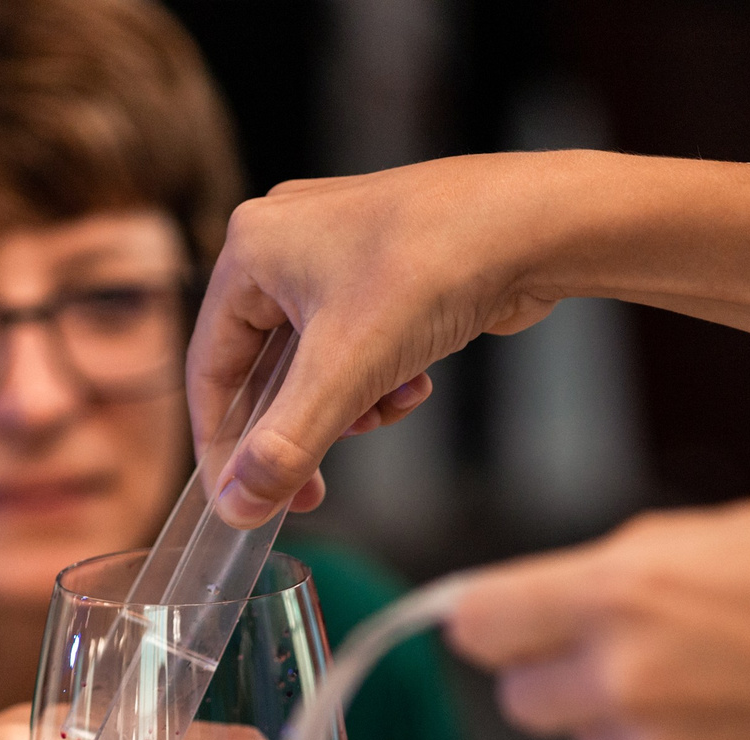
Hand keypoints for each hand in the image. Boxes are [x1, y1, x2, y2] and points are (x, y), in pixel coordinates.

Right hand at [193, 155, 582, 525]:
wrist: (540, 222)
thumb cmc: (437, 266)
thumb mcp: (347, 371)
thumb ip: (286, 446)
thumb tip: (238, 508)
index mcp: (251, 246)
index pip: (209, 367)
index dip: (222, 444)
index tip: (242, 502)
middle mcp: (287, 239)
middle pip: (265, 368)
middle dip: (300, 426)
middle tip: (313, 488)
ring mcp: (339, 250)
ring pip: (317, 363)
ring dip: (348, 405)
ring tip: (387, 409)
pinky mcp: (386, 268)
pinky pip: (359, 345)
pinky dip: (381, 378)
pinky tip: (416, 383)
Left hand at [445, 502, 749, 739]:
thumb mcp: (740, 534)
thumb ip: (635, 566)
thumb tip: (564, 592)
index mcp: (625, 590)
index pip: (478, 622)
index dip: (495, 621)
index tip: (511, 620)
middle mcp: (627, 678)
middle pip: (520, 698)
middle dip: (560, 677)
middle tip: (638, 652)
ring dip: (632, 721)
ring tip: (733, 686)